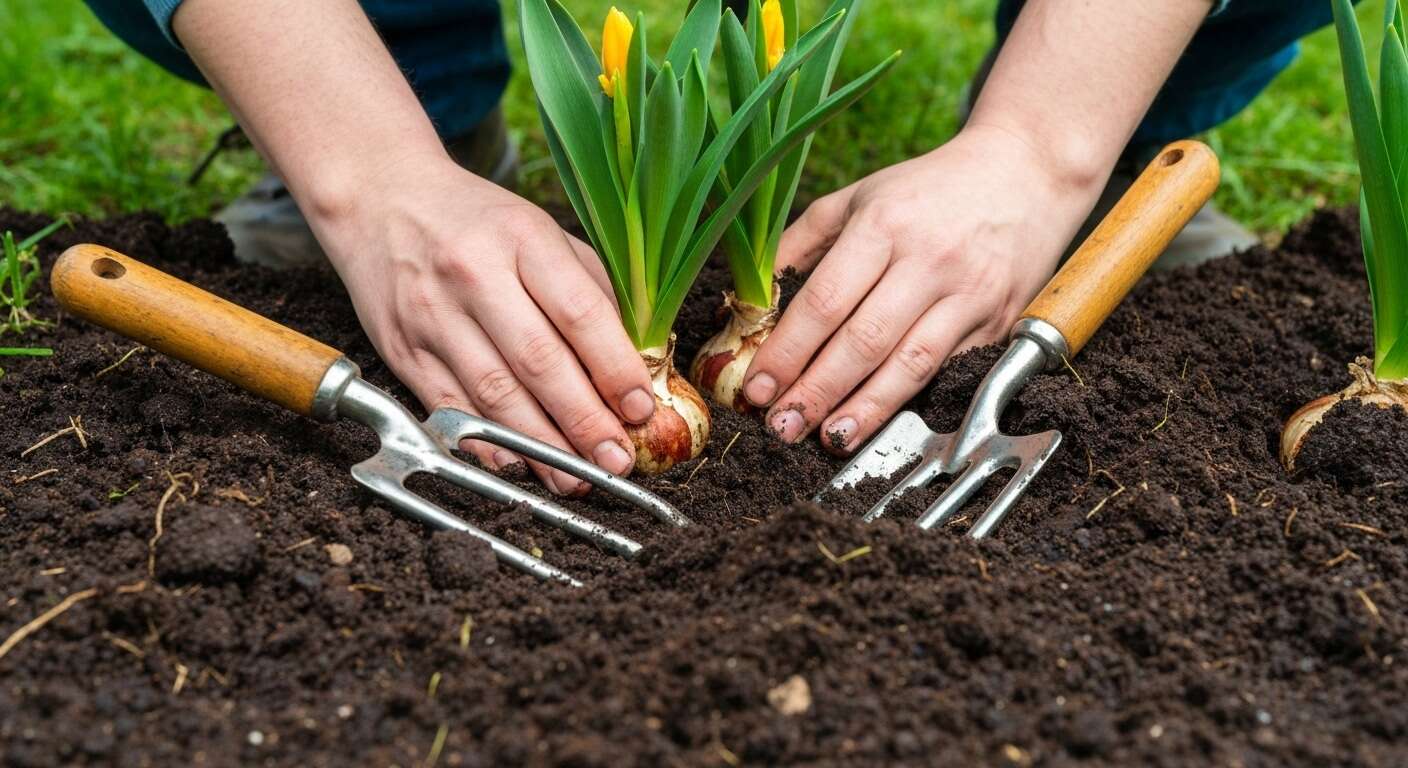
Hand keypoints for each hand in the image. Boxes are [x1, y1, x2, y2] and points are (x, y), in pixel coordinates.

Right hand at [311, 154, 654, 493]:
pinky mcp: (402, 350)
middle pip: (538, 362)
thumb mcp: (540, 231)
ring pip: (494, 394)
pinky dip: (485, 444)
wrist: (379, 200)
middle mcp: (474, 275)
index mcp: (522, 238)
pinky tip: (518, 466)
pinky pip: (449, 408)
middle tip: (618, 460)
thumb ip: (589, 288)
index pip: (579, 312)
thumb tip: (634, 360)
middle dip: (585, 421)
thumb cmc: (476, 221)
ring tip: (577, 477)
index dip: (615, 367)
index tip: (640, 407)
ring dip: (541, 445)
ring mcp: (432, 316)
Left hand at [741, 125, 1101, 452]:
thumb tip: (753, 296)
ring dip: (865, 409)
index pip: (826, 300)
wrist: (1028, 171)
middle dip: (816, 391)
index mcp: (884, 224)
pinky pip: (949, 369)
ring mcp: (970, 294)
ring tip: (829, 439)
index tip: (757, 387)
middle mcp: (929, 260)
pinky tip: (881, 423)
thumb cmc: (930, 189)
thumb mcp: (860, 196)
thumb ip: (802, 241)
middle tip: (781, 427)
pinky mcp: (999, 321)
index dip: (788, 351)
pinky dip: (912, 401)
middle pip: (864, 341)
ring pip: (910, 364)